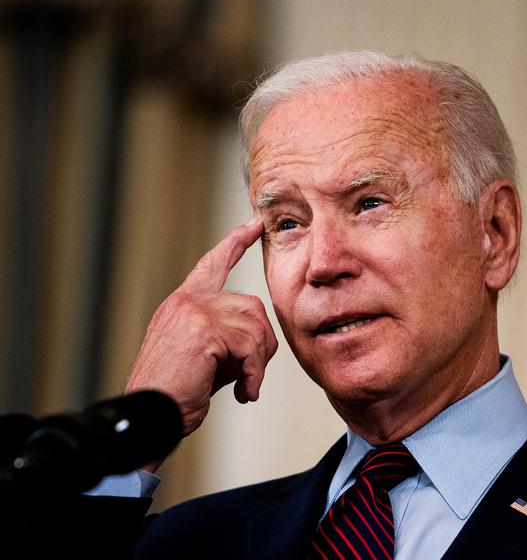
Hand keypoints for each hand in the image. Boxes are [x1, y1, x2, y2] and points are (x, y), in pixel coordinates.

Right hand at [124, 220, 278, 443]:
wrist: (149, 416)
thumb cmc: (176, 392)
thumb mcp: (205, 355)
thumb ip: (228, 335)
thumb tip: (261, 337)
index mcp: (184, 302)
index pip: (212, 264)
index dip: (234, 243)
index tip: (252, 225)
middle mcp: (188, 300)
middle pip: (253, 306)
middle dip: (262, 343)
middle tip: (251, 374)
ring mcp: (195, 311)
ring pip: (255, 326)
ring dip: (258, 363)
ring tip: (246, 386)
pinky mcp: (204, 329)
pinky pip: (250, 346)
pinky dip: (254, 374)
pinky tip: (244, 393)